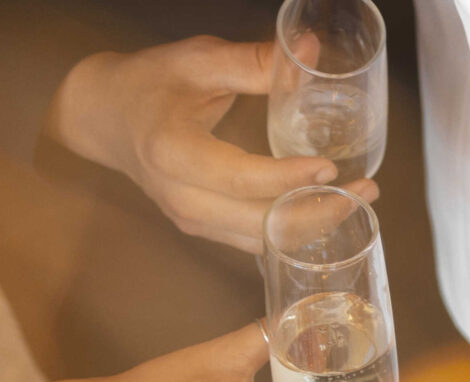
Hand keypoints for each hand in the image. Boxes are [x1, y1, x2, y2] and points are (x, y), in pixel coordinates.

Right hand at [46, 38, 378, 252]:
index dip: (289, 177)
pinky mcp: (203, 228)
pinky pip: (256, 240)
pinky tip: (328, 211)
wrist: (105, 116)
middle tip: (364, 190)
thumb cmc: (149, 82)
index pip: (240, 177)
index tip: (331, 166)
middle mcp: (181, 196)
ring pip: (262, 240)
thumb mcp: (196, 60)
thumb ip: (255, 62)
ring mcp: (191, 219)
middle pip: (259, 223)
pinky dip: (294, 231)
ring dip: (314, 226)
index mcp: (172, 152)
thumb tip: (311, 52)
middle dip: (318, 211)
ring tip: (358, 201)